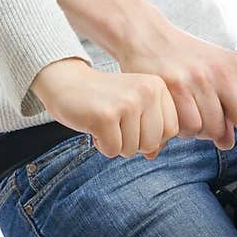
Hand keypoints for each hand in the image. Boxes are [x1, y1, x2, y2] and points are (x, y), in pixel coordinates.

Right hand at [30, 58, 179, 159]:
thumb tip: (153, 154)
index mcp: (158, 86)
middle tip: (115, 124)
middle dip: (132, 143)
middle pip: (152, 143)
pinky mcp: (106, 116)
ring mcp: (127, 102)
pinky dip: (101, 145)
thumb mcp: (133, 107)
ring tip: (104, 122)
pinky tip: (94, 126)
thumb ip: (150, 129)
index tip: (131, 122)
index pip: (170, 130)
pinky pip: (113, 150)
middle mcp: (147, 91)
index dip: (150, 135)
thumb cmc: (103, 99)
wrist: (66, 81)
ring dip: (115, 143)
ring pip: (132, 150)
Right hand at [111, 11, 236, 172]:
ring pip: (215, 131)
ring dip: (206, 136)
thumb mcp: (217, 69)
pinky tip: (178, 116)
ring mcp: (200, 81)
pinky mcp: (176, 89)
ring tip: (193, 117)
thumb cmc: (182, 56)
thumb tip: (231, 140)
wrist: (147, 35)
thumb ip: (230, 102)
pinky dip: (185, 131)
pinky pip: (190, 128)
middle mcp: (223, 73)